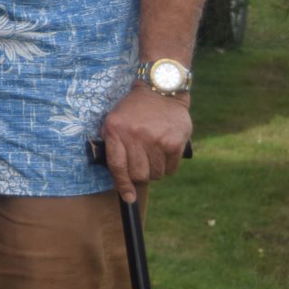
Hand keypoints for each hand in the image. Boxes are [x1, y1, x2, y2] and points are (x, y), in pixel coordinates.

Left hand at [99, 86, 191, 202]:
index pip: (117, 166)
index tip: (128, 197)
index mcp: (115, 130)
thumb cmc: (134, 110)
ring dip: (155, 170)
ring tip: (153, 154)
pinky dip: (168, 166)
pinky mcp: (174, 143)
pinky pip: (171, 169)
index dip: (123, 185)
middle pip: (138, 174)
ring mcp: (155, 140)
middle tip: (142, 165)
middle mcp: (134, 136)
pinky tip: (165, 151)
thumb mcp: (115, 120)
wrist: (161, 91)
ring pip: (156, 174)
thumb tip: (120, 178)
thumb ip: (114, 144)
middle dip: (140, 176)